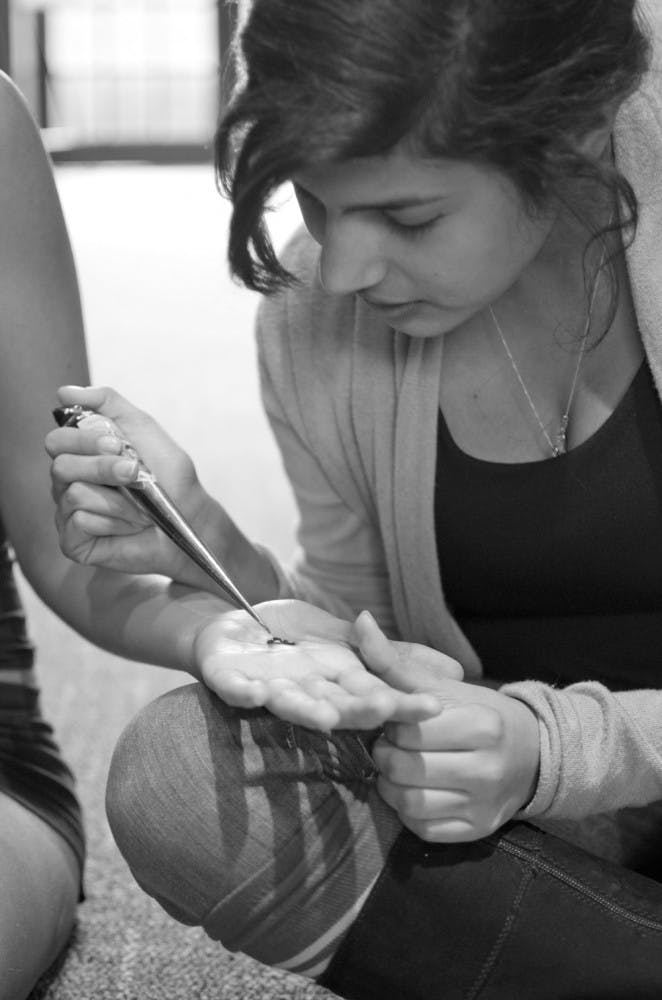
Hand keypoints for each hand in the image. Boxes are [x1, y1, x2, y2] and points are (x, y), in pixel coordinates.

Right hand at [45, 385, 242, 588]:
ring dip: (117, 499)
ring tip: (141, 506)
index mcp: (82, 456)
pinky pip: (80, 523)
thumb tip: (64, 391)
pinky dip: (113, 522)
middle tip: (133, 472)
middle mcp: (70, 483)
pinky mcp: (74, 542)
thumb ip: (107, 403)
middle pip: (59, 466)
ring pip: (72, 494)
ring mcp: (69, 513)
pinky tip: (129, 527)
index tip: (117, 444)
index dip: (83, 440)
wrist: (190, 520)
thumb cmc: (170, 478)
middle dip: (101, 467)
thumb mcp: (143, 429)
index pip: (57, 440)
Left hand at [194, 600, 444, 731]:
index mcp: (336, 685)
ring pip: (289, 704)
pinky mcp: (227, 680)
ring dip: (306, 711)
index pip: (373, 697)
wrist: (229, 626)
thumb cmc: (290, 634)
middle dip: (358, 710)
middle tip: (386, 711)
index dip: (399, 704)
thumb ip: (388, 656)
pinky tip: (253, 692)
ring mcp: (266, 688)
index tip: (432, 708)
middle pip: (336, 705)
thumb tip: (453, 671)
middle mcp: (306, 693)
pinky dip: (241, 692)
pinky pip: (233, 689)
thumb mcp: (345, 638)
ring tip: (327, 717)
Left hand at [371, 678, 539, 842]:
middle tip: (387, 745)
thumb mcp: (445, 686)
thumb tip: (361, 623)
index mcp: (482, 725)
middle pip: (406, 767)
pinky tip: (411, 791)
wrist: (531, 755)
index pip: (410, 730)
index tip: (393, 720)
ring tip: (394, 769)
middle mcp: (488, 768)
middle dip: (385, 755)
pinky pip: (424, 829)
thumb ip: (396, 662)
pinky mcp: (478, 830)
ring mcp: (484, 804)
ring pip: (411, 803)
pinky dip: (407, 812)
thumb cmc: (479, 713)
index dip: (390, 725)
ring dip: (390, 786)